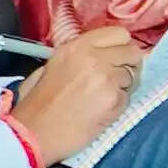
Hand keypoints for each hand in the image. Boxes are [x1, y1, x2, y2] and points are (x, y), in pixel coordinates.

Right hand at [13, 26, 143, 163]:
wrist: (34, 134)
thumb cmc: (37, 104)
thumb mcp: (53, 66)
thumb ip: (81, 55)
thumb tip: (106, 54)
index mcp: (77, 47)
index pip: (119, 34)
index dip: (121, 46)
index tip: (117, 57)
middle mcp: (94, 58)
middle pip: (133, 52)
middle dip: (128, 65)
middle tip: (115, 78)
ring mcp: (107, 78)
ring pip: (133, 76)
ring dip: (123, 86)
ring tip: (100, 98)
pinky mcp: (114, 100)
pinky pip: (129, 97)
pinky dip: (119, 104)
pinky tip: (100, 110)